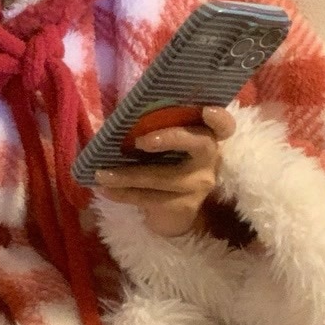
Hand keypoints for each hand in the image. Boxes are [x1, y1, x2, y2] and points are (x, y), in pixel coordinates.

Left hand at [93, 106, 235, 237]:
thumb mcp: (164, 148)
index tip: (207, 110)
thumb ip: (154, 128)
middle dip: (170, 138)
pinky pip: (149, 198)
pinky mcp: (183, 206)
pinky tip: (105, 189)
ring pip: (162, 177)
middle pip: (199, 143)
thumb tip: (121, 116)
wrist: (172, 214)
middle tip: (139, 141)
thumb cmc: (164, 167)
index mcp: (204, 136)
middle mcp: (208, 159)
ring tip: (101, 174)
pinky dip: (123, 193)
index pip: (223, 125)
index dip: (219, 117)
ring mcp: (198, 185)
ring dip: (127, 175)